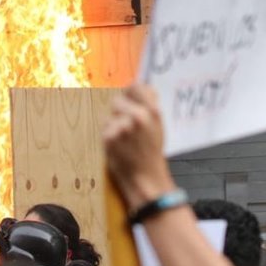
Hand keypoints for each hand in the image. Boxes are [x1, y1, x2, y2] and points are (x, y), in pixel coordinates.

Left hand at [103, 84, 175, 209]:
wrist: (145, 178)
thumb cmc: (152, 153)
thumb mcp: (159, 126)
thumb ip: (151, 106)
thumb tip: (144, 86)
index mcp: (152, 111)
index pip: (135, 87)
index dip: (130, 93)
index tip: (129, 97)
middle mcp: (137, 117)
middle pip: (117, 101)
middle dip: (120, 112)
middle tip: (126, 127)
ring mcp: (122, 127)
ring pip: (110, 116)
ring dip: (114, 124)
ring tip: (124, 139)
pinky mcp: (108, 137)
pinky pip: (105, 128)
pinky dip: (109, 136)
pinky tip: (118, 146)